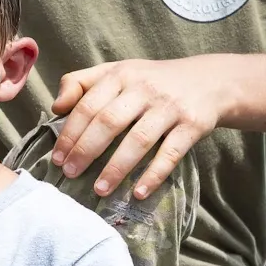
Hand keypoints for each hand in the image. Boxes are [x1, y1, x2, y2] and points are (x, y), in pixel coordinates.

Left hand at [49, 57, 232, 199]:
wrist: (210, 80)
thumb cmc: (152, 81)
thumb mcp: (118, 72)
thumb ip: (82, 83)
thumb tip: (56, 107)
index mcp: (121, 75)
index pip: (88, 105)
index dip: (70, 133)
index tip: (58, 158)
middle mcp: (145, 88)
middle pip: (109, 122)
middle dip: (86, 151)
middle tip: (71, 175)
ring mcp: (170, 107)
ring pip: (139, 140)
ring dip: (117, 168)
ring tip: (100, 190)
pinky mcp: (192, 125)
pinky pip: (171, 154)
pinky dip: (154, 175)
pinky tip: (138, 193)